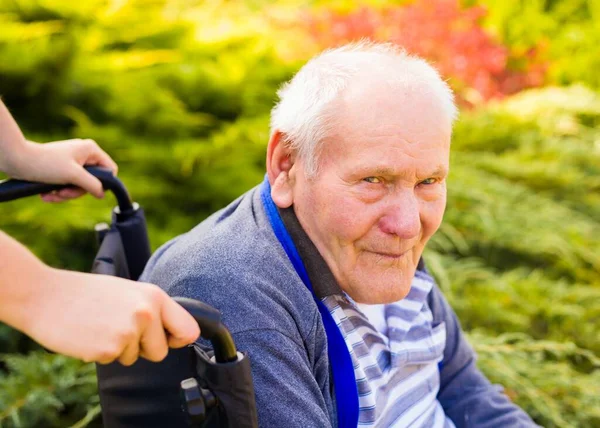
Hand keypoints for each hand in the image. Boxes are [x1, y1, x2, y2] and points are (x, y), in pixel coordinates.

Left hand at [10, 139, 117, 201]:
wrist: (17, 160)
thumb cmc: (46, 163)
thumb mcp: (74, 176)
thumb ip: (92, 184)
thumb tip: (103, 193)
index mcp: (90, 150)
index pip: (109, 169)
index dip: (103, 183)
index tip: (90, 191)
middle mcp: (83, 154)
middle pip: (92, 181)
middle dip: (76, 191)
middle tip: (63, 193)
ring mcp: (72, 161)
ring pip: (78, 185)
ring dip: (65, 194)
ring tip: (50, 195)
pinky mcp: (61, 168)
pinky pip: (67, 184)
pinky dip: (58, 191)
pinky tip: (46, 194)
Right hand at [23, 268, 199, 364]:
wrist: (45, 295)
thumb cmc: (86, 293)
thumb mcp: (128, 292)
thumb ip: (152, 309)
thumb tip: (174, 332)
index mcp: (154, 296)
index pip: (189, 329)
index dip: (179, 340)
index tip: (169, 340)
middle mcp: (146, 313)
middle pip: (161, 351)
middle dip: (143, 349)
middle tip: (119, 329)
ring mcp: (128, 332)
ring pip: (134, 358)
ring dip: (119, 349)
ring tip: (101, 326)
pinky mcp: (108, 349)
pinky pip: (113, 360)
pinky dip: (101, 353)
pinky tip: (89, 334)